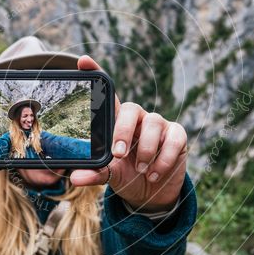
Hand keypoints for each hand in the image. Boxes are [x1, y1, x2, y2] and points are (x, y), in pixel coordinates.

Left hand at [69, 56, 187, 210]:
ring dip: (146, 150)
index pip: (108, 94)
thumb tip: (75, 178)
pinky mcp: (177, 135)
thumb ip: (95, 173)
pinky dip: (163, 160)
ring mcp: (159, 124)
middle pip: (131, 108)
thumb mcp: (110, 175)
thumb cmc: (128, 175)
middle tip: (118, 154)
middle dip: (123, 131)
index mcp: (117, 121)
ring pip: (154, 123)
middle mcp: (138, 118)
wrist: (152, 193)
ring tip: (141, 170)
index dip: (97, 74)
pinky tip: (155, 174)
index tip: (83, 61)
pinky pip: (173, 140)